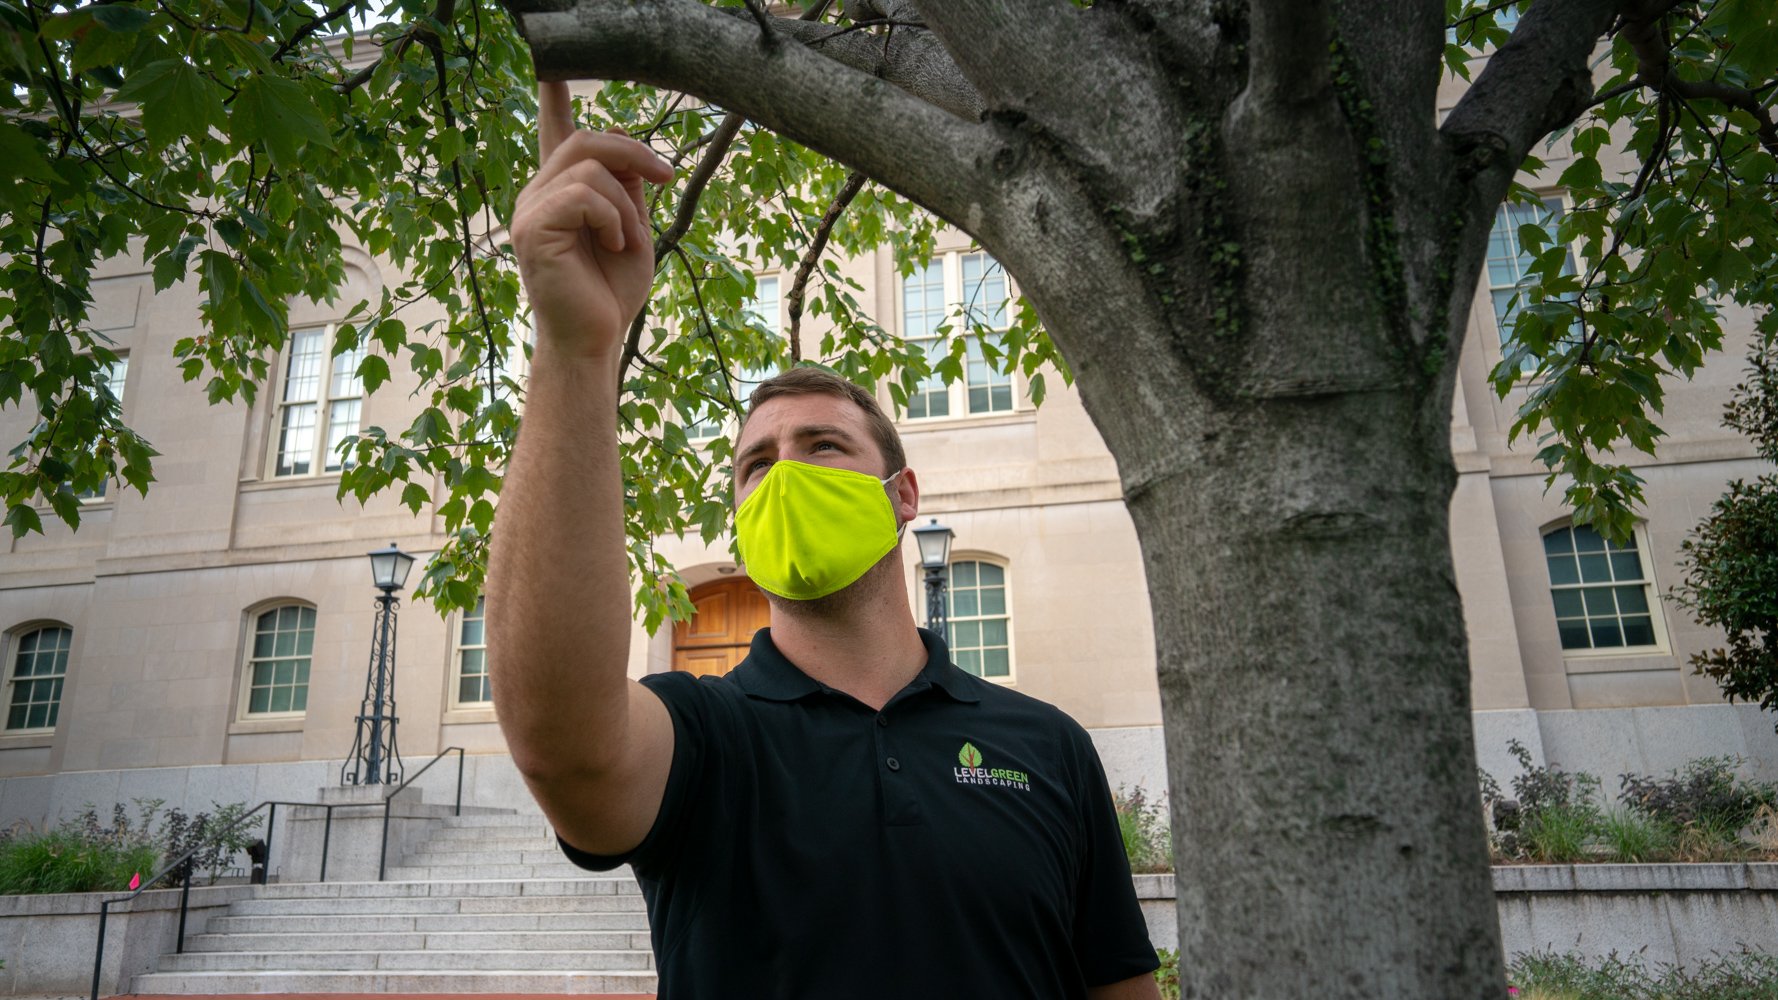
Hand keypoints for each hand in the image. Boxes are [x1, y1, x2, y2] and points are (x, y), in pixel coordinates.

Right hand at [512, 81, 674, 361]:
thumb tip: (628, 148)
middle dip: (635, 153)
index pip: (555, 135)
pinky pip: (584, 194)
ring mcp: (530, 210)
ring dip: (626, 203)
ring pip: (590, 167)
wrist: (596, 339)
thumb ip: (627, 188)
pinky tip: (614, 245)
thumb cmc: (612, 291)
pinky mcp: (534, 229)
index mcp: (560, 192)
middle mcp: (537, 194)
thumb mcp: (631, 229)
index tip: (552, 68)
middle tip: (667, 177)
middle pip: (587, 140)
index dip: (555, 100)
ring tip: (626, 239)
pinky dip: (613, 217)